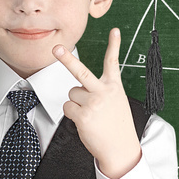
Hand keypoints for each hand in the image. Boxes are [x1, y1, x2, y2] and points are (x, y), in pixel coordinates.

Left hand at [53, 28, 141, 178]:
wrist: (121, 148)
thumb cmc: (118, 126)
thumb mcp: (117, 103)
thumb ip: (101, 91)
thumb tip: (77, 89)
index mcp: (114, 87)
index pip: (113, 62)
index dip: (114, 45)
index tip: (114, 30)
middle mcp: (103, 92)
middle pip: (81, 72)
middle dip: (67, 59)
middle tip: (56, 48)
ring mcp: (93, 103)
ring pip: (71, 93)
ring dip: (76, 103)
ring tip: (90, 115)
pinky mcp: (83, 115)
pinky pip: (67, 107)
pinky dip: (73, 114)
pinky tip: (85, 122)